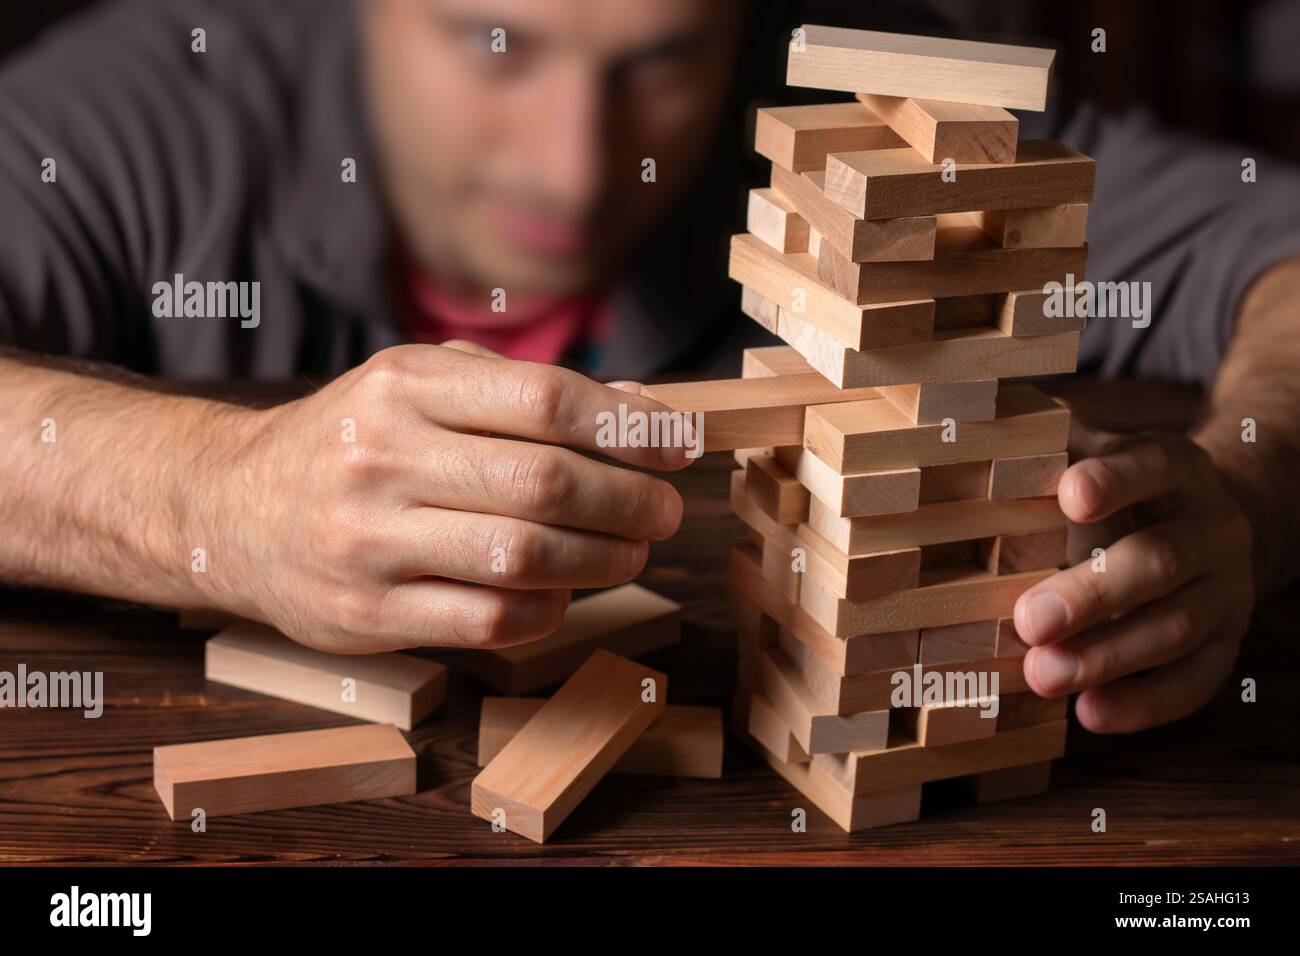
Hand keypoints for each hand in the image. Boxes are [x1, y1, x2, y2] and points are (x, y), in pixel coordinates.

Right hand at [211, 342, 691, 651]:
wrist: (232, 511)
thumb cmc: (354, 442)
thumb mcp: (420, 386)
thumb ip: (521, 392)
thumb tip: (645, 409)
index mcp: (403, 384)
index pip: (546, 398)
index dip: (630, 426)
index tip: (680, 445)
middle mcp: (381, 456)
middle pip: (545, 481)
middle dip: (630, 499)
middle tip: (664, 511)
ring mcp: (368, 539)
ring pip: (524, 556)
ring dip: (602, 559)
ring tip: (631, 550)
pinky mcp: (365, 612)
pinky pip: (490, 619)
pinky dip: (549, 609)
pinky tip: (563, 592)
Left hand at [1013, 429, 1253, 731]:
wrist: (1210, 521)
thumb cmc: (1124, 486)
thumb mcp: (1098, 451)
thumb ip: (1047, 445)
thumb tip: (962, 430)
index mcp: (1176, 469)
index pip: (1152, 467)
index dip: (1115, 481)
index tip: (1069, 494)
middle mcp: (1210, 527)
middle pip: (1160, 560)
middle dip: (1093, 594)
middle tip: (1028, 620)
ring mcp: (1226, 589)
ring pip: (1175, 627)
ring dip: (1106, 656)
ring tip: (1043, 674)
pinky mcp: (1226, 643)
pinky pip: (1195, 681)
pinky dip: (1143, 703)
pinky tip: (1090, 712)